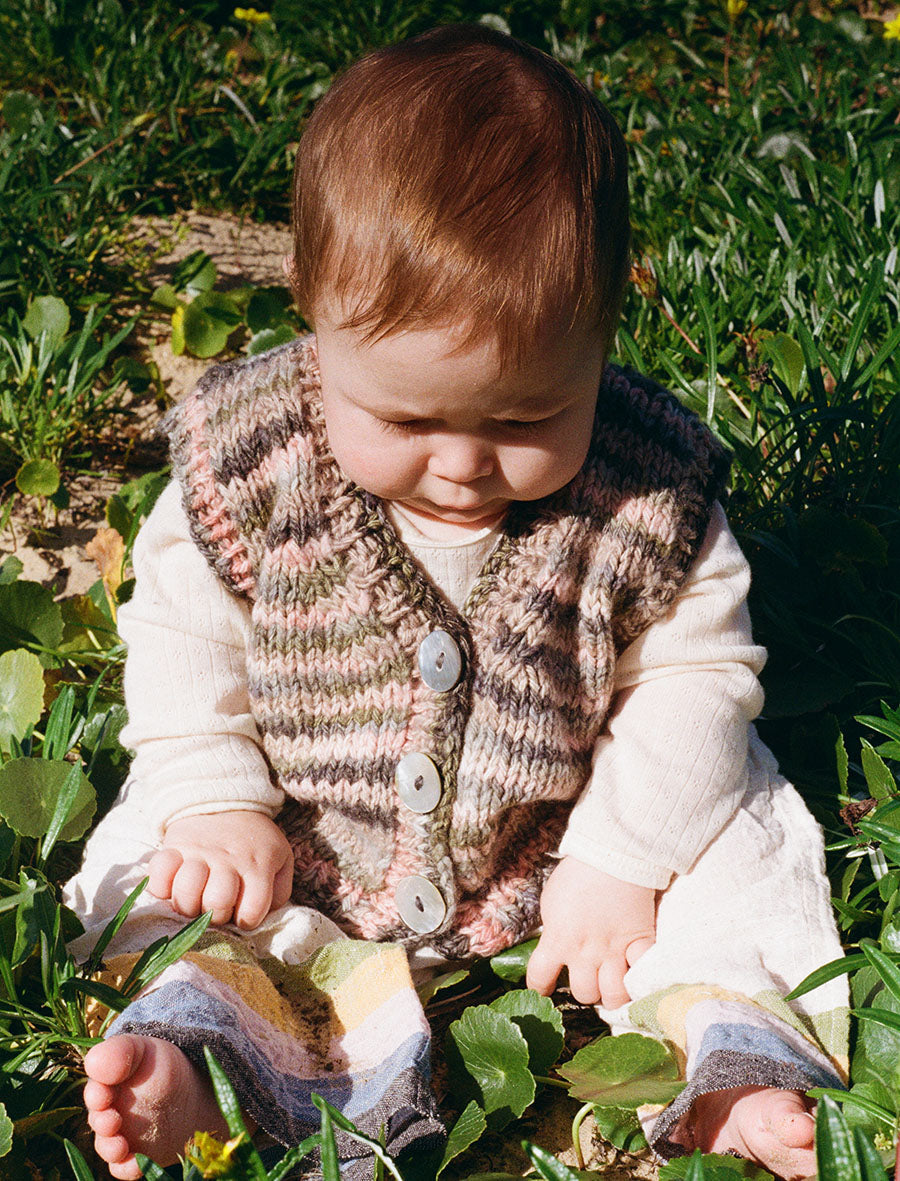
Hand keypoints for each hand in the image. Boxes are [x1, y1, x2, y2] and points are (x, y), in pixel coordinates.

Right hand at [147, 811, 293, 929]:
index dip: (246, 921)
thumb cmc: (255, 841)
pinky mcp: (174, 848)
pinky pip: (158, 873)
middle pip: (216, 902)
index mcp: (257, 866)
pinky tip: (171, 886)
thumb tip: (262, 916)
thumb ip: (279, 891)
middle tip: (217, 905)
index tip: (242, 913)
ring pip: (186, 891)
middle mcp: (227, 860)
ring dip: (188, 904)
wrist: (226, 803)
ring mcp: (198, 853)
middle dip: (216, 914)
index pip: (250, 912)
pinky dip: (160, 886)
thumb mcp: (280, 860)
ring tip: (195, 898)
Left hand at [526, 856, 655, 1008]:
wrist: (612, 855)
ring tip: (612, 984)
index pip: (540, 979)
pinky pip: (644, 974)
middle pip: (584, 993)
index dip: (539, 987)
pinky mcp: (640, 942)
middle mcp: (585, 953)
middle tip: (589, 979)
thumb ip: (553, 930)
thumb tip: (554, 946)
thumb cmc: (576, 875)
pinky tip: (636, 975)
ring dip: (612, 993)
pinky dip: (642, 978)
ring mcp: (615, 951)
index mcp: (558, 940)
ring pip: (614, 995)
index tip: (544, 988)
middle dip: (585, 990)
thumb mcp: (551, 903)